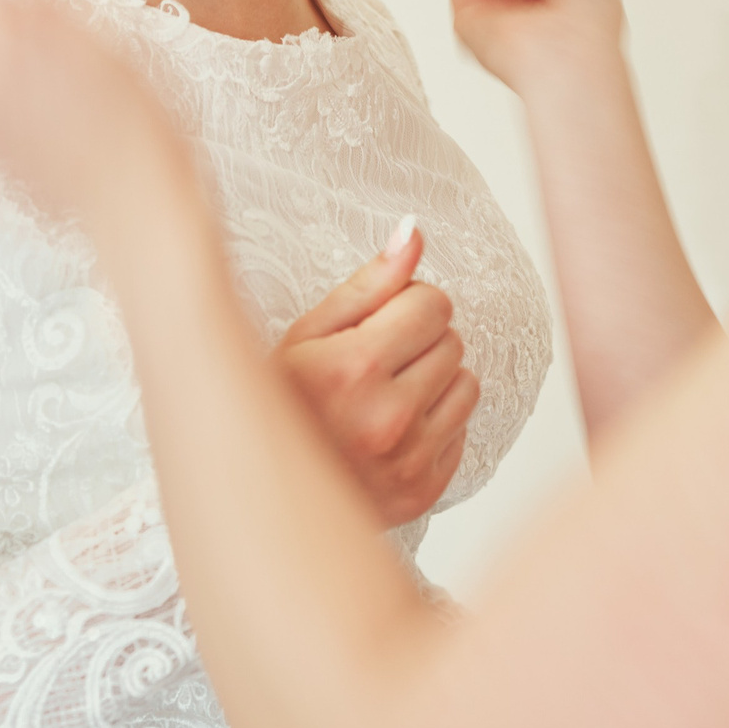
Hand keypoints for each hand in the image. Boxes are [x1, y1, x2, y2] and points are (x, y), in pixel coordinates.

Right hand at [272, 223, 479, 527]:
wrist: (262, 494)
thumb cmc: (278, 407)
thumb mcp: (305, 336)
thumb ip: (368, 284)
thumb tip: (413, 233)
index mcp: (352, 370)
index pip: (433, 305)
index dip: (408, 306)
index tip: (380, 323)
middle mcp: (386, 418)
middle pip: (453, 342)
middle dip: (420, 343)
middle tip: (375, 364)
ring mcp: (408, 461)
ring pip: (467, 385)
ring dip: (434, 383)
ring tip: (385, 396)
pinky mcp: (423, 492)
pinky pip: (463, 432)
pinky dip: (435, 426)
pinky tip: (392, 432)